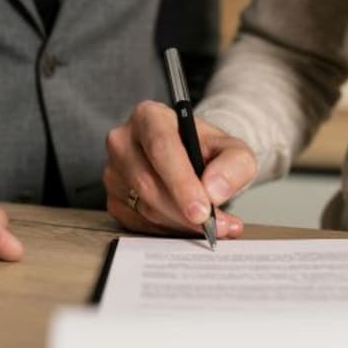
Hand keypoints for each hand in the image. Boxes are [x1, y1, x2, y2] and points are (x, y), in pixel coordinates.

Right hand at [103, 100, 256, 236]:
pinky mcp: (113, 198)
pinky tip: (186, 225)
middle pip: (148, 182)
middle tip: (214, 227)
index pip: (161, 147)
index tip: (202, 210)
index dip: (181, 182)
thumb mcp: (234, 151)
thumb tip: (214, 190)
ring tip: (210, 226)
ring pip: (144, 207)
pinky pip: (138, 223)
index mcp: (149, 116)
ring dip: (179, 223)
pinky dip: (167, 230)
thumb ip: (233, 165)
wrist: (194, 160)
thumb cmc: (208, 152)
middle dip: (183, 211)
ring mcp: (114, 171)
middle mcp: (124, 140)